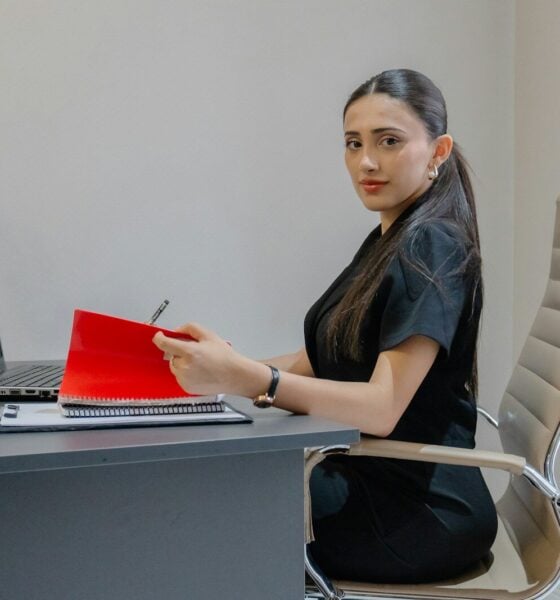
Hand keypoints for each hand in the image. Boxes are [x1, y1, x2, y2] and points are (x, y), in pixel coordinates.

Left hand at [152, 322, 268, 396]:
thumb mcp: (209, 335)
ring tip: (199, 362)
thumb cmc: (225, 358)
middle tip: (194, 351)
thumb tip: (177, 331)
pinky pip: (179, 377)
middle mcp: (185, 367)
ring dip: (181, 362)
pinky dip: (185, 373)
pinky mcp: (186, 388)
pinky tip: (199, 371)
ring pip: (174, 366)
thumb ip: (190, 328)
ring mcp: (184, 379)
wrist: (235, 375)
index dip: (159, 337)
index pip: (164, 344)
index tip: (159, 335)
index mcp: (190, 352)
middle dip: (178, 351)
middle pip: (170, 355)